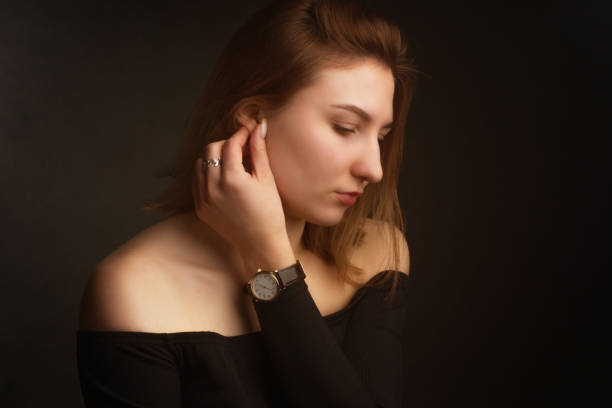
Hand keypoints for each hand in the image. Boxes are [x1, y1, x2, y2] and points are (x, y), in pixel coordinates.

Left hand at [191, 119, 294, 274]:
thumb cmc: (269, 213)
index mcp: (232, 180)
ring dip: (215, 156)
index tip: (249, 131)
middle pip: (211, 149)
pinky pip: (197, 180)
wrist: (259, 244)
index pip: (230, 144)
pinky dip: (207, 172)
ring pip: (200, 162)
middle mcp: (213, 188)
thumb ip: (259, 151)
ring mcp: (203, 199)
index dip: (240, 134)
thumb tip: (258, 127)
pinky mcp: (200, 207)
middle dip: (226, 143)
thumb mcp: (267, 180)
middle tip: (243, 147)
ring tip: (233, 162)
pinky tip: (224, 176)